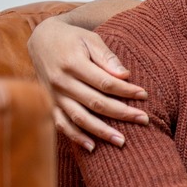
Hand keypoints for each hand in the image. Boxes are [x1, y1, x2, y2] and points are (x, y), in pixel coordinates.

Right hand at [28, 16, 148, 151]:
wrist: (41, 39)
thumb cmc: (73, 38)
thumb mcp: (91, 39)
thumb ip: (107, 58)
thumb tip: (125, 76)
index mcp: (73, 64)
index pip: (104, 82)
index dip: (126, 90)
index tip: (144, 95)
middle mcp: (61, 82)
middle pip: (95, 102)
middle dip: (121, 113)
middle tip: (144, 120)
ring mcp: (54, 95)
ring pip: (79, 118)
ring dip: (101, 131)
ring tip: (122, 141)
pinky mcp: (49, 103)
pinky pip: (61, 124)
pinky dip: (75, 137)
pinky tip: (92, 147)